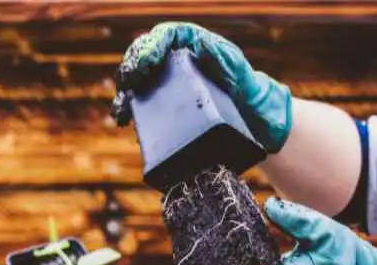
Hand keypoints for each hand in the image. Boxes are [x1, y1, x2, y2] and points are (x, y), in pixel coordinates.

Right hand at [112, 22, 292, 153]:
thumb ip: (225, 58)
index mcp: (195, 44)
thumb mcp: (240, 72)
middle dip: (132, 66)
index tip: (145, 63)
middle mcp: (179, 57)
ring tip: (122, 106)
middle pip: (146, 53)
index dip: (151, 45)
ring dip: (125, 88)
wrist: (254, 117)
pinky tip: (124, 118)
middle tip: (127, 83)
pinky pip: (142, 98)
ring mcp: (171, 78)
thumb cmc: (249, 90)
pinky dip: (129, 106)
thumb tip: (204, 46)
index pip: (167, 35)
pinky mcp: (167, 99)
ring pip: (139, 75)